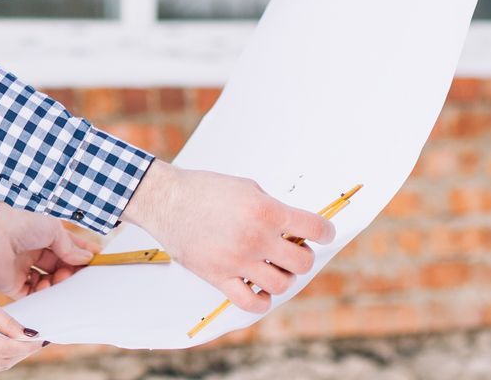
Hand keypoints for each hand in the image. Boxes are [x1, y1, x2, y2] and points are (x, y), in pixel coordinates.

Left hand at [0, 203, 99, 296]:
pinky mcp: (13, 286)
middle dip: (72, 272)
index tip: (99, 261)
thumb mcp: (53, 230)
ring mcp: (23, 270)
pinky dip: (43, 294)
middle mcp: (33, 253)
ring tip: (61, 278)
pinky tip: (47, 286)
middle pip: (60, 268)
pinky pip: (33, 295)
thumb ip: (70, 247)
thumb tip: (86, 259)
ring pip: (49, 284)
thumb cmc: (22, 224)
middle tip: (82, 275)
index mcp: (42, 237)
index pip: (67, 248)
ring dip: (59, 283)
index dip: (83, 254)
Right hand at [0, 279, 45, 372]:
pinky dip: (5, 355)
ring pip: (0, 366)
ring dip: (17, 354)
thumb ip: (5, 321)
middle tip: (40, 338)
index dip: (26, 345)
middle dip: (24, 351)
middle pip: (5, 361)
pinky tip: (14, 344)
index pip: (5, 349)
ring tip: (30, 340)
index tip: (42, 337)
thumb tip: (28, 334)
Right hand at [120, 160, 334, 313]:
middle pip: (302, 263)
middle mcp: (255, 238)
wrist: (165, 199)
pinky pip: (252, 302)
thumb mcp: (247, 187)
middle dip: (303, 257)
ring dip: (283, 277)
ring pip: (281, 285)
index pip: (314, 228)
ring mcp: (237, 261)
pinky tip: (259, 288)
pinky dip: (262, 300)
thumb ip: (273, 208)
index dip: (325, 232)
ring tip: (273, 267)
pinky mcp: (219, 277)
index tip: (322, 234)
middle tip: (292, 251)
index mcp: (265, 211)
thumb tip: (295, 228)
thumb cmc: (204, 189)